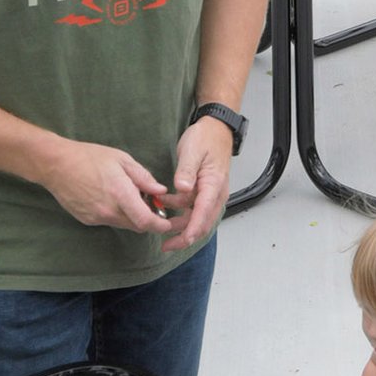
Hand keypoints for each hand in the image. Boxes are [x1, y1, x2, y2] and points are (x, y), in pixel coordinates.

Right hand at [41, 139, 172, 234]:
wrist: (55, 164)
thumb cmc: (90, 157)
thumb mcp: (122, 160)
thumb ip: (143, 178)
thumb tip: (161, 191)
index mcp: (120, 194)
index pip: (146, 222)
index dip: (160, 226)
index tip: (167, 223)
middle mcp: (109, 211)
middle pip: (137, 226)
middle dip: (147, 219)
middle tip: (149, 204)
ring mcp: (96, 218)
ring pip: (123, 224)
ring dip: (131, 216)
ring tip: (127, 196)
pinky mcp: (87, 220)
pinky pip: (109, 221)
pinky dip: (116, 214)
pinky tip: (109, 197)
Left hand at [160, 116, 234, 252]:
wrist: (216, 129)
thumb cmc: (206, 138)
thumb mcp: (192, 151)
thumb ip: (186, 170)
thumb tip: (182, 188)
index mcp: (213, 185)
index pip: (203, 214)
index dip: (192, 230)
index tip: (181, 241)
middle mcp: (215, 194)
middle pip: (202, 224)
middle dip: (185, 237)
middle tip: (166, 246)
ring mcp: (210, 194)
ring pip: (196, 218)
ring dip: (180, 225)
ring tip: (159, 225)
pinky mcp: (204, 192)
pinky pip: (192, 208)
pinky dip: (178, 211)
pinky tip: (164, 206)